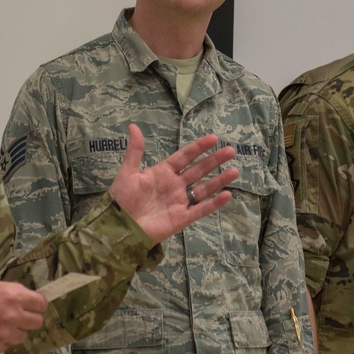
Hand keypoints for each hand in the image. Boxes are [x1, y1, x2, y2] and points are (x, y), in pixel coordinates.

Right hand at [0, 278, 46, 353]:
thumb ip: (11, 292)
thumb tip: (25, 298)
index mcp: (14, 296)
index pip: (41, 304)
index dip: (37, 304)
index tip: (33, 305)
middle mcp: (14, 316)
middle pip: (37, 322)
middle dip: (29, 319)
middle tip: (18, 317)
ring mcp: (5, 334)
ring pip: (22, 336)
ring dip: (15, 331)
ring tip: (1, 326)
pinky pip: (7, 345)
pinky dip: (1, 340)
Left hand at [109, 124, 237, 242]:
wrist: (119, 226)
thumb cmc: (122, 199)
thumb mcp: (128, 172)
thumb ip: (135, 151)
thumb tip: (133, 126)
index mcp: (162, 173)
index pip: (184, 157)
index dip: (198, 148)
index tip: (213, 138)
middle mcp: (174, 185)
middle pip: (198, 170)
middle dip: (214, 161)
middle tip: (230, 150)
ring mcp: (179, 202)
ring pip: (204, 189)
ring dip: (219, 180)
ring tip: (234, 171)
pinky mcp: (182, 218)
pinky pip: (201, 209)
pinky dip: (214, 203)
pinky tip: (227, 195)